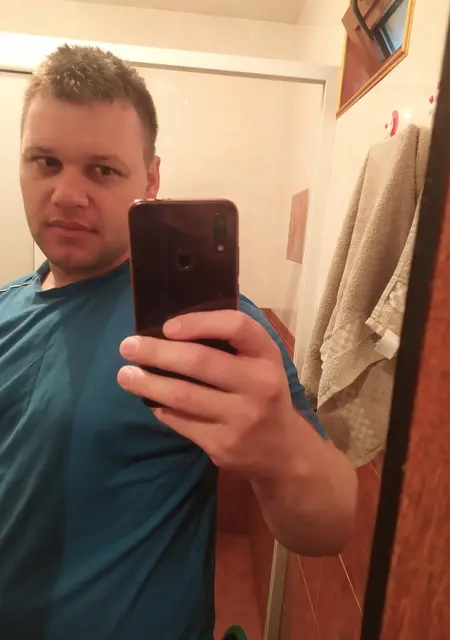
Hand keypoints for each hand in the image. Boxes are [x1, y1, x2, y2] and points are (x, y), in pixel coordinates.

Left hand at [117, 310, 297, 478]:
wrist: (282, 450)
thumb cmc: (262, 393)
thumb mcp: (261, 363)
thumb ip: (230, 344)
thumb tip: (170, 331)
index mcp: (267, 356)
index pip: (236, 327)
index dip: (199, 322)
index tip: (167, 326)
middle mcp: (259, 385)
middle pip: (200, 362)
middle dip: (157, 352)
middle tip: (127, 346)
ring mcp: (241, 418)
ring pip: (184, 396)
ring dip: (148, 383)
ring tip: (124, 375)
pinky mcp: (223, 445)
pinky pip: (182, 422)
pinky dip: (161, 409)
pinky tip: (151, 402)